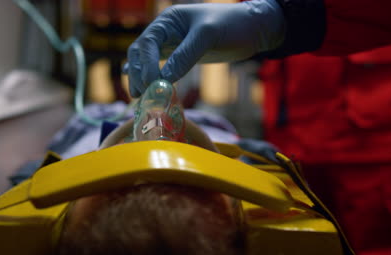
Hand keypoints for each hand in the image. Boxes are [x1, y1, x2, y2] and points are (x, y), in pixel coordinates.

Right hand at [125, 0, 284, 96]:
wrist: (252, 29)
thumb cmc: (232, 26)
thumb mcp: (208, 36)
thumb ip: (185, 55)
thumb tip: (163, 80)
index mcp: (168, 20)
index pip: (147, 43)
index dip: (145, 64)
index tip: (151, 84)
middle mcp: (165, 31)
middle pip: (140, 53)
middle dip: (138, 73)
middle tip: (141, 95)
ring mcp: (171, 44)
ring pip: (145, 61)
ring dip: (140, 77)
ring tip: (140, 97)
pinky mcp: (179, 56)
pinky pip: (157, 66)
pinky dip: (147, 75)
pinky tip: (140, 86)